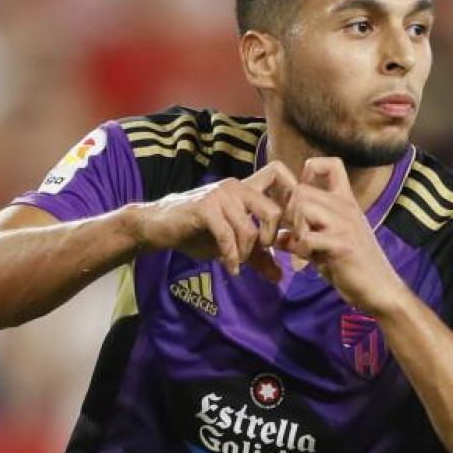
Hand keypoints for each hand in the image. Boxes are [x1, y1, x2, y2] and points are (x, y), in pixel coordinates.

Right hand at [132, 161, 296, 280]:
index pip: (280, 176)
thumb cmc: (198, 232)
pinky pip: (227, 236)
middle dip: (275, 239)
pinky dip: (231, 256)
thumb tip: (280, 276)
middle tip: (266, 256)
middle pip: (274, 210)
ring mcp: (221, 195)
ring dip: (246, 254)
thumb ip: (258, 256)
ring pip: (250, 230)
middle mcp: (237, 187)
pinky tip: (230, 267)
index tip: (293, 232)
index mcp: (248, 190)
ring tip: (239, 264)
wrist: (159, 227)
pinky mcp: (205, 206)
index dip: (294, 201)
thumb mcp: (234, 245)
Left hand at [275, 157, 407, 312]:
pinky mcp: (342, 244)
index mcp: (346, 201)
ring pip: (302, 207)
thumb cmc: (353, 266)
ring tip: (298, 245)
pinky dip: (298, 249)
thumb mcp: (329, 241)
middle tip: (290, 232)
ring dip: (292, 228)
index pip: (331, 164)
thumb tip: (276, 234)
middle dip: (287, 212)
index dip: (308, 171)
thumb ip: (306, 232)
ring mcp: (345, 224)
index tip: (301, 196)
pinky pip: (306, 238)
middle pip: (301, 189)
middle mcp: (346, 207)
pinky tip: (304, 260)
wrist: (380, 288)